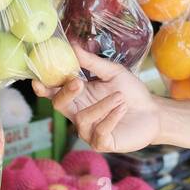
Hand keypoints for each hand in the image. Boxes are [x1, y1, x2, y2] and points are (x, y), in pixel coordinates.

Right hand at [31, 46, 160, 152]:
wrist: (152, 111)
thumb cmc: (129, 91)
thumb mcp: (112, 72)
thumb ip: (92, 62)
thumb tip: (72, 46)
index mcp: (77, 96)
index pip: (54, 92)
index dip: (43, 88)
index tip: (37, 80)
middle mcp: (78, 113)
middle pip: (59, 105)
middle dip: (66, 93)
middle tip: (78, 82)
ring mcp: (88, 131)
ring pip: (82, 119)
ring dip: (101, 106)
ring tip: (120, 97)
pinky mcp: (101, 143)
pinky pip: (99, 132)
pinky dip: (111, 117)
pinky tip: (122, 108)